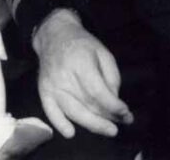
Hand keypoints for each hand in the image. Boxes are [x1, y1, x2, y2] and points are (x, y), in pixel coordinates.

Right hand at [33, 9, 132, 138]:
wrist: (54, 35)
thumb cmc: (82, 44)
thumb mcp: (103, 52)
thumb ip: (111, 76)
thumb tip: (114, 101)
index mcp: (81, 63)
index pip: (97, 91)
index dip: (113, 105)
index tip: (126, 112)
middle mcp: (64, 76)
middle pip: (87, 105)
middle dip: (106, 119)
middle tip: (120, 126)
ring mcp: (52, 85)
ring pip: (73, 112)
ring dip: (92, 124)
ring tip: (108, 130)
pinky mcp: (43, 91)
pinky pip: (50, 111)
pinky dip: (59, 123)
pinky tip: (70, 133)